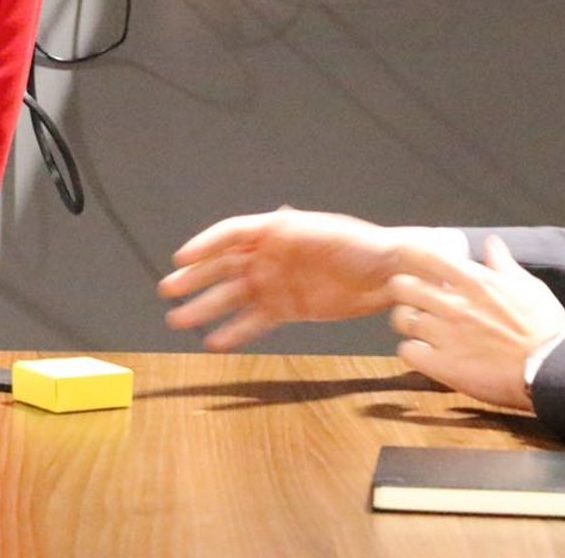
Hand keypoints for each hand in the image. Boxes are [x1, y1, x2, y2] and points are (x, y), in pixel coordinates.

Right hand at [159, 207, 460, 350]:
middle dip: (196, 278)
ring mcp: (279, 282)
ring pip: (235, 296)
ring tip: (180, 322)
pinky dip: (235, 331)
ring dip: (207, 308)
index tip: (181, 258)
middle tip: (168, 292)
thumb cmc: (369, 246)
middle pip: (226, 266)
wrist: (395, 275)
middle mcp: (273, 255)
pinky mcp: (289, 308)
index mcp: (281, 230)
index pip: (234, 234)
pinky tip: (214, 343)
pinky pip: (256, 321)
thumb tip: (280, 221)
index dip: (206, 245)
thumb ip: (306, 234)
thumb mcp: (339, 235)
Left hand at [388, 235, 564, 412]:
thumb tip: (491, 243)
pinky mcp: (442, 366)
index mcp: (474, 281)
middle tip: (416, 302)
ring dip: (408, 324)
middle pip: (402, 287)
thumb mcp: (529, 287)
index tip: (418, 270)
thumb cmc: (545, 328)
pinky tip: (426, 354)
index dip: (413, 261)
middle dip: (404, 292)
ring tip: (421, 331)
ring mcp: (445, 335)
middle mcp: (454, 304)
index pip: (425, 257)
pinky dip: (412, 352)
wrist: (553, 370)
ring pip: (401, 320)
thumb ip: (503, 264)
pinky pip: (407, 351)